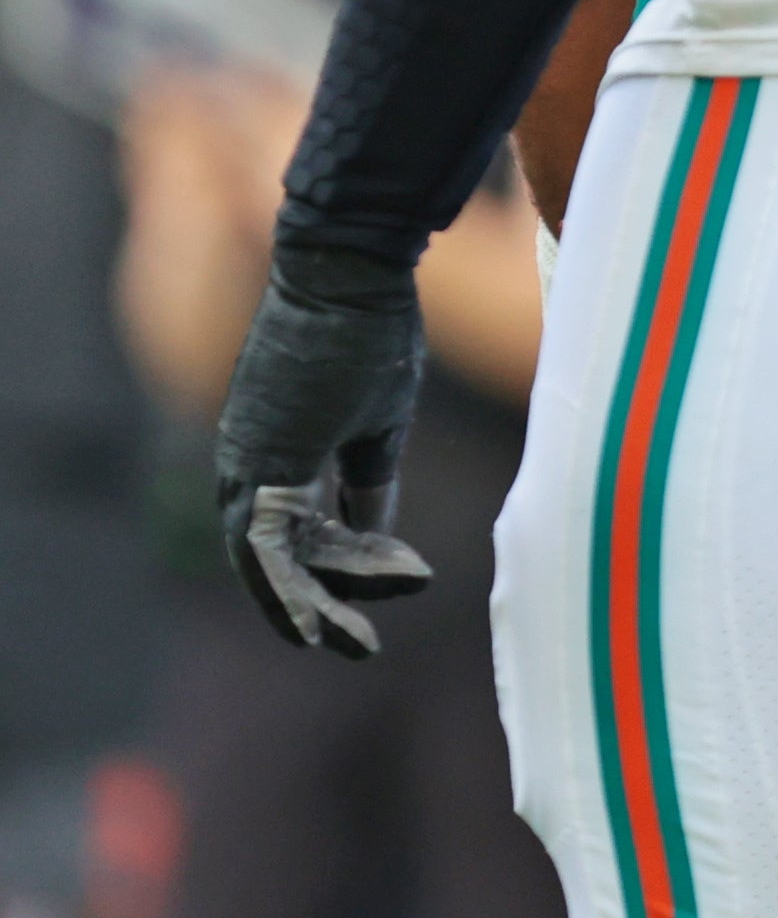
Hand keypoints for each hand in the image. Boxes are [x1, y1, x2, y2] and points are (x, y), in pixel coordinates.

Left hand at [210, 239, 434, 654]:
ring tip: (347, 643)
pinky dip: (286, 586)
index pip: (292, 536)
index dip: (332, 574)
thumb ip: (371, 483)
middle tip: (356, 647)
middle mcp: (247, 465)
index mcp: (276, 455)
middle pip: (268, 560)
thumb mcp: (381, 421)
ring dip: (304, 606)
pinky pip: (266, 542)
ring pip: (261, 561)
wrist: (351, 270)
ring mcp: (246, 462)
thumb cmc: (372, 331)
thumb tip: (381, 541)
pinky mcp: (258, 458)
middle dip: (310, 608)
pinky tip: (315, 623)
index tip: (391, 591)